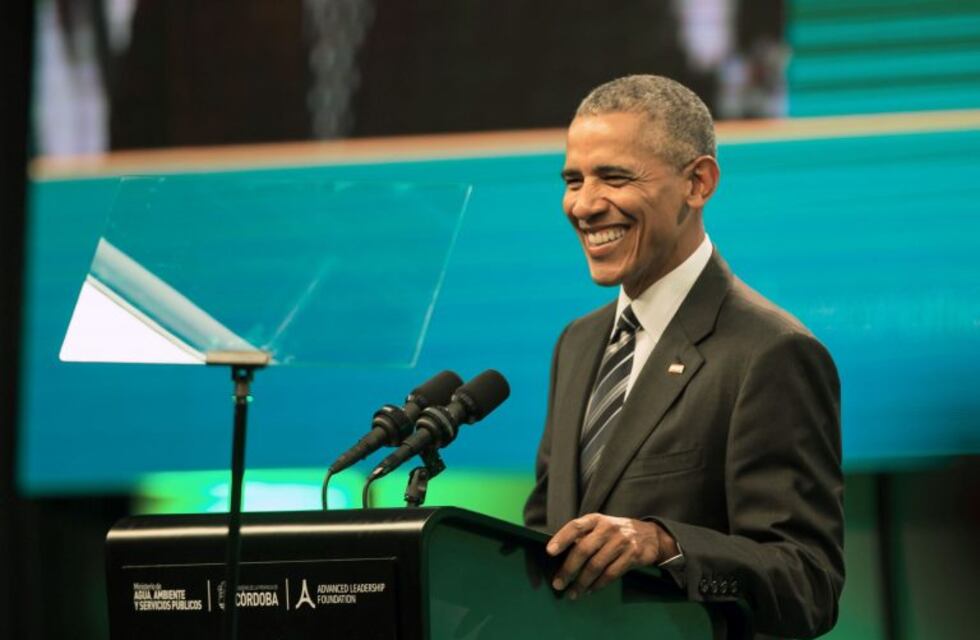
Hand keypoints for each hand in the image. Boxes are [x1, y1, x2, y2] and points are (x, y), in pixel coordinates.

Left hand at [546, 513, 677, 598]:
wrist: (650, 535)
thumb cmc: (616, 532)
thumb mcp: (600, 526)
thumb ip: (583, 536)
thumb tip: (559, 555)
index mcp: (596, 519)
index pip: (575, 526)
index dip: (561, 538)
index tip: (549, 552)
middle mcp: (608, 528)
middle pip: (584, 550)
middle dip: (568, 569)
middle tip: (558, 583)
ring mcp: (621, 541)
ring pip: (596, 565)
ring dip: (582, 582)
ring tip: (572, 593)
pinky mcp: (632, 555)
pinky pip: (611, 573)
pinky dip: (598, 584)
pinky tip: (590, 590)